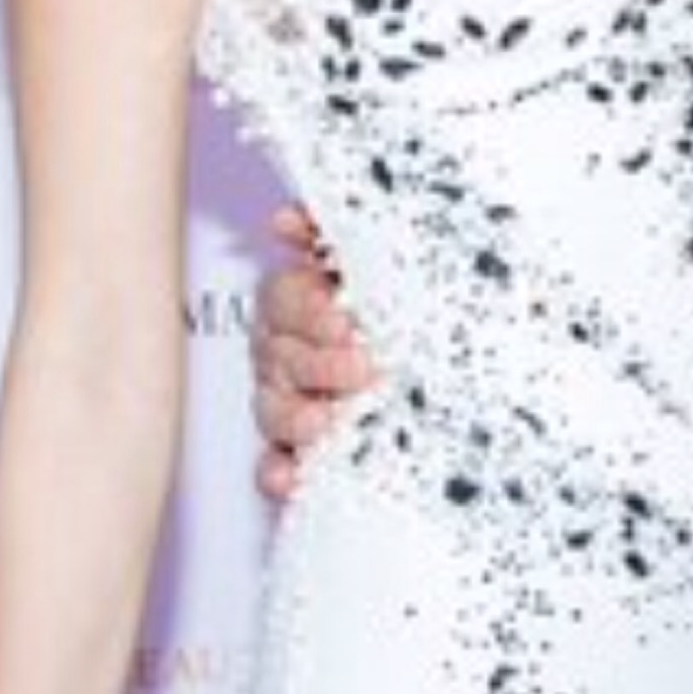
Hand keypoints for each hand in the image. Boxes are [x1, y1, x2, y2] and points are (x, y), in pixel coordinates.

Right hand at [251, 205, 378, 502]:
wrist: (422, 359)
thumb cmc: (388, 304)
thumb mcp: (371, 260)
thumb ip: (327, 234)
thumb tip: (287, 218)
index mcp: (296, 302)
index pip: (283, 298)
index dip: (310, 309)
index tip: (344, 317)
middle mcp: (283, 350)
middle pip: (281, 357)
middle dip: (320, 364)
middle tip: (361, 367)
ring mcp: (284, 401)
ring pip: (272, 410)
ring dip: (298, 417)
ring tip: (327, 421)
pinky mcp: (291, 450)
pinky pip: (271, 464)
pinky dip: (279, 472)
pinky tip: (294, 475)